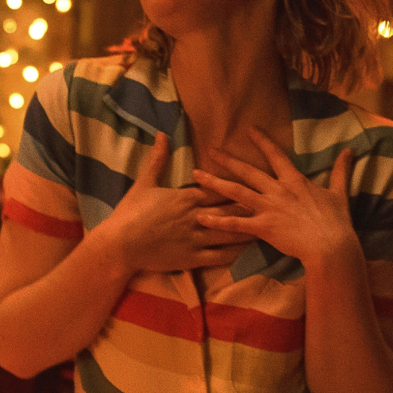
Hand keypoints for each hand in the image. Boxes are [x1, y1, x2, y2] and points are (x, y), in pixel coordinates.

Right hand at [96, 132, 253, 272]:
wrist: (120, 244)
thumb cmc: (130, 212)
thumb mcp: (144, 182)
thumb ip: (158, 159)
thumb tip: (162, 134)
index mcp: (187, 197)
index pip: (219, 188)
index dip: (238, 184)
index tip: (255, 180)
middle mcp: (196, 217)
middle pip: (230, 209)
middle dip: (251, 205)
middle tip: (273, 202)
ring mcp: (196, 239)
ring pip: (230, 232)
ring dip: (249, 229)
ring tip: (268, 226)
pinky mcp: (192, 258)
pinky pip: (219, 256)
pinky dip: (235, 253)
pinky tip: (248, 251)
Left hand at [192, 127, 360, 267]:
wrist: (330, 245)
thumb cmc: (336, 221)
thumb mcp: (339, 193)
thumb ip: (341, 171)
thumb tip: (350, 151)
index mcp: (294, 181)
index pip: (275, 155)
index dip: (261, 141)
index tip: (248, 129)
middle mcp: (277, 190)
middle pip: (247, 171)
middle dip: (228, 159)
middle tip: (210, 150)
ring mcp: (268, 208)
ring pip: (236, 191)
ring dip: (214, 182)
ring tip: (196, 175)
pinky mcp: (262, 227)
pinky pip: (235, 223)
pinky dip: (217, 221)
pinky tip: (201, 217)